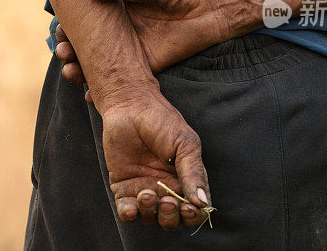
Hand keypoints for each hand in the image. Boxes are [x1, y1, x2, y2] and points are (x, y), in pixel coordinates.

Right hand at [55, 0, 240, 83]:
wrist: (214, 9)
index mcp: (118, 7)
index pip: (87, 18)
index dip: (70, 25)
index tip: (58, 31)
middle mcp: (120, 30)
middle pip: (87, 44)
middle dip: (70, 50)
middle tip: (62, 53)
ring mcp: (131, 50)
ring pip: (98, 64)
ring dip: (80, 70)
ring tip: (71, 73)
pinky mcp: (146, 67)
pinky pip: (122, 80)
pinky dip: (104, 89)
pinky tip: (90, 95)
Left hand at [101, 92, 211, 229]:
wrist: (130, 106)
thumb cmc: (162, 122)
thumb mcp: (185, 144)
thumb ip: (194, 173)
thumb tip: (203, 203)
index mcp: (186, 181)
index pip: (194, 210)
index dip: (193, 216)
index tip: (188, 207)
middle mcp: (166, 190)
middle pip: (172, 220)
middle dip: (171, 217)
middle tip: (166, 201)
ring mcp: (144, 189)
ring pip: (150, 218)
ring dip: (150, 213)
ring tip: (146, 194)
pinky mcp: (123, 186)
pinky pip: (127, 210)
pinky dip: (129, 214)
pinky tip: (130, 208)